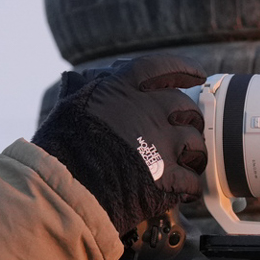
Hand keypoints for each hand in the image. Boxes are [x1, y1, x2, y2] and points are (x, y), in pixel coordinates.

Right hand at [32, 55, 207, 235]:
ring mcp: (163, 142)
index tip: (196, 75)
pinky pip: (192, 181)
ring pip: (197, 145)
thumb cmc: (62, 144)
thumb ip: (84, 90)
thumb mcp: (70, 103)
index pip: (164, 68)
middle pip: (188, 109)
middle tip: (188, 130)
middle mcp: (151, 110)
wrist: (68, 183)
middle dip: (191, 120)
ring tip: (191, 164)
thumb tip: (80, 79)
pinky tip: (185, 191)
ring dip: (196, 155)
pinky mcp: (169, 176)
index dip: (184, 70)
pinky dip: (191, 187)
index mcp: (126, 88)